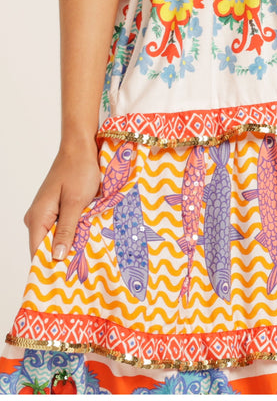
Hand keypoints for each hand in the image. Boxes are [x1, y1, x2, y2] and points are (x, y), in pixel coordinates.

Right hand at [24, 139, 100, 260]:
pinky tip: (87, 236)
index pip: (38, 253)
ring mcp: (46, 213)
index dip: (52, 267)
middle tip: (85, 267)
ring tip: (89, 253)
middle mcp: (37, 218)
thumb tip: (56, 257)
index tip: (68, 280)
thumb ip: (67, 230)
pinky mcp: (56, 208)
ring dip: (71, 244)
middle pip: (47, 247)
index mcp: (38, 218)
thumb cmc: (79, 170)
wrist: (80, 147)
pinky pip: (62, 227)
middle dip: (64, 257)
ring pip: (56, 237)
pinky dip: (74, 231)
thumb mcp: (76, 202)